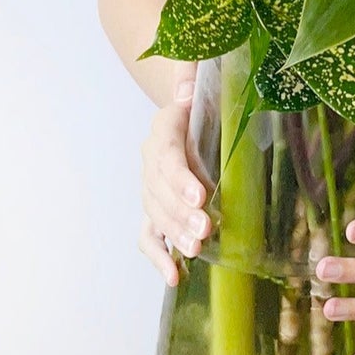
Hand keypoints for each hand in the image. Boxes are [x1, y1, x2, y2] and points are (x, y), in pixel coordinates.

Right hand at [138, 78, 210, 286]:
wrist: (190, 108)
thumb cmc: (206, 96)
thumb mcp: (201, 78)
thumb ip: (191, 78)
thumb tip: (185, 92)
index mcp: (165, 127)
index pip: (168, 154)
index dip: (181, 177)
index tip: (200, 197)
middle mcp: (151, 158)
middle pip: (160, 190)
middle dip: (181, 213)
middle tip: (206, 230)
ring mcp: (150, 186)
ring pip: (155, 213)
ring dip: (174, 234)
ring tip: (197, 249)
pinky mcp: (154, 207)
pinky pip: (149, 234)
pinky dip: (158, 256)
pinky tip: (174, 276)